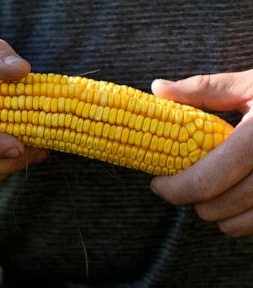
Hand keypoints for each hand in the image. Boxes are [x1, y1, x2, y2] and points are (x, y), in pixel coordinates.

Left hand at [150, 70, 252, 236]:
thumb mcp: (252, 83)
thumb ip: (203, 89)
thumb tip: (157, 88)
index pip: (206, 181)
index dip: (173, 188)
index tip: (157, 183)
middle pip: (219, 207)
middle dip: (189, 200)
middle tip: (178, 187)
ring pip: (240, 224)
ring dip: (215, 214)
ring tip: (206, 193)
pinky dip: (242, 220)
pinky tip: (236, 200)